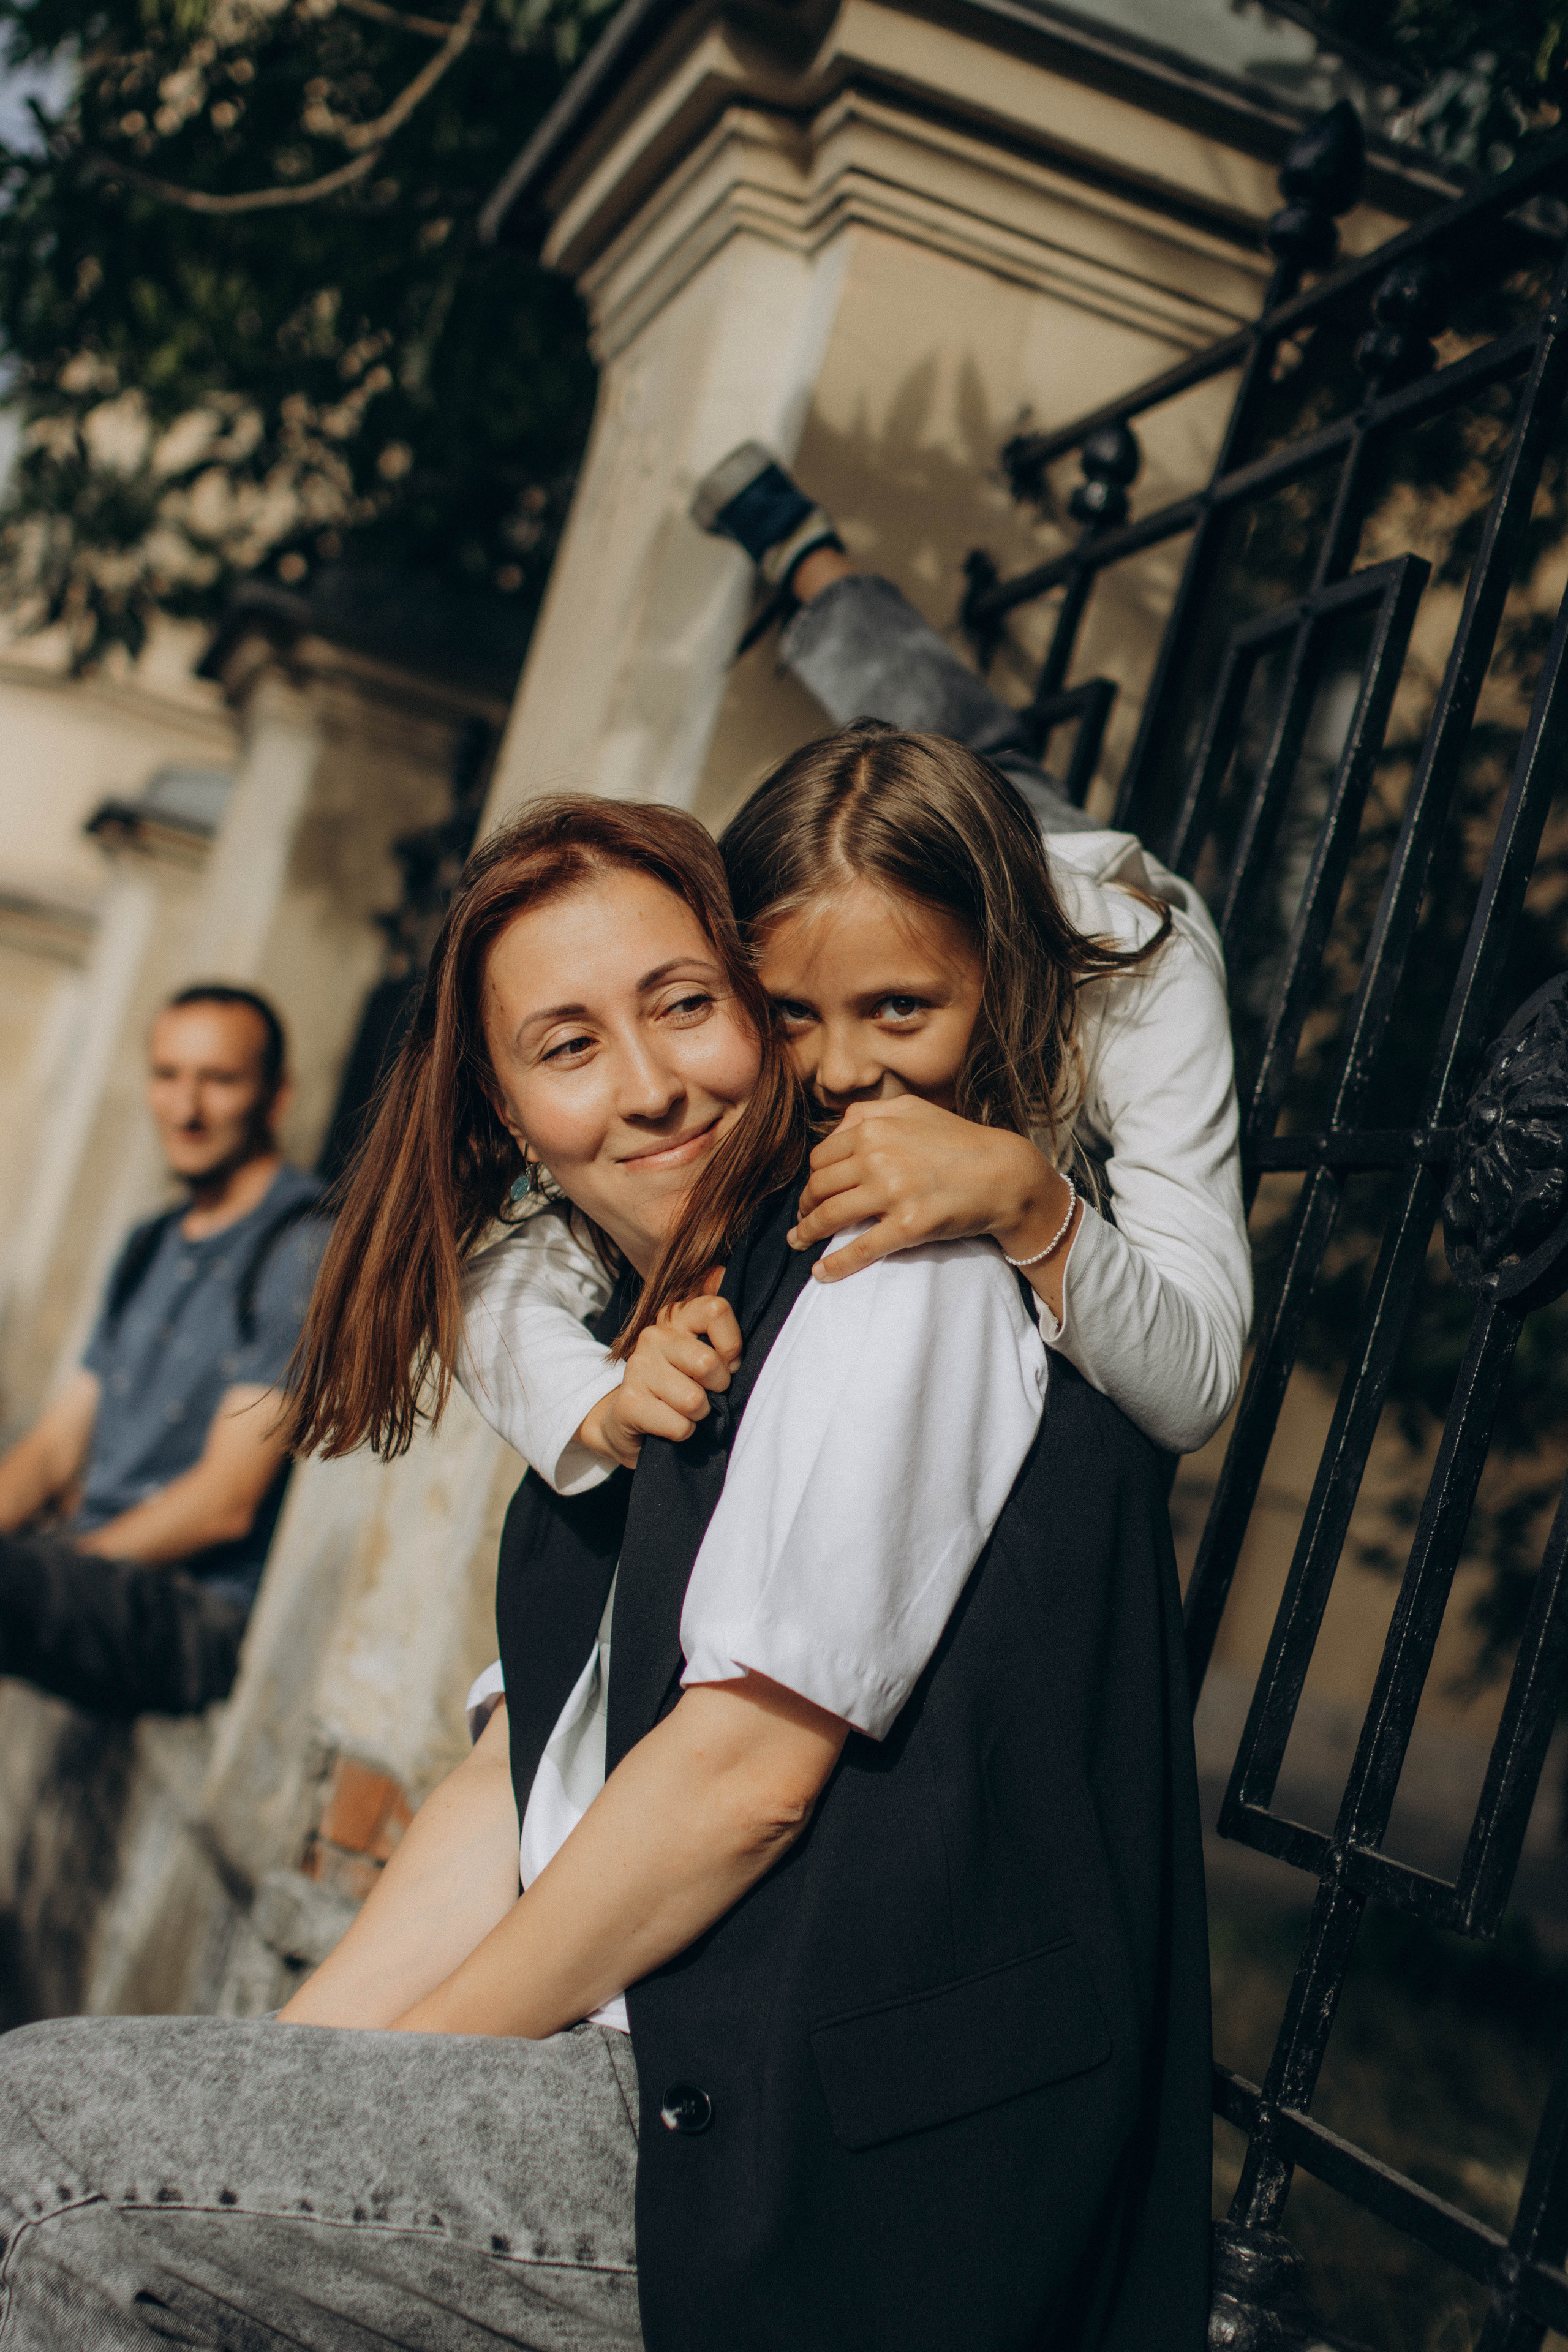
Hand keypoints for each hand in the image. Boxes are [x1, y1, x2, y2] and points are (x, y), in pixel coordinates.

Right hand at [575, 1271, 739, 1468]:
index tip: (728, 1362)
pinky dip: (683, 1432)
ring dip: (699, 1415)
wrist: (629, 1421)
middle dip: (718, 1387)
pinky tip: (669, 1425)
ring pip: (695, 1400)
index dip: (732, 1343)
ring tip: (686, 1410)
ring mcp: (637, 1368)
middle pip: (707, 1362)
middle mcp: (653, 1336)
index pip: (716, 1309)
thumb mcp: (702, 1348)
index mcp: (675, 1318)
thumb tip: (721, 1270)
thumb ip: (715, 1315)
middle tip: (707, 1392)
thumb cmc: (678, 1384)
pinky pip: (679, 1425)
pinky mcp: (629, 1402)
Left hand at [788, 1097, 1051, 1277]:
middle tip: (803, 1220)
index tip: (811, 1194)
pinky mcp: (908, 1226)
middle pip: (820, 1187)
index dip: (812, 1179)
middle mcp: (877, 1157)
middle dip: (805, 1207)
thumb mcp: (914, 1110)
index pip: (821, 1158)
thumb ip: (870, 1113)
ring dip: (808, 1233)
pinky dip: (836, 1264)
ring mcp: (892, 1192)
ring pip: (831, 1216)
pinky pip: (861, 1248)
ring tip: (801, 1243)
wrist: (1005, 1174)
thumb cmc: (960, 1141)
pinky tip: (821, 1273)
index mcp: (874, 1128)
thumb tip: (836, 1129)